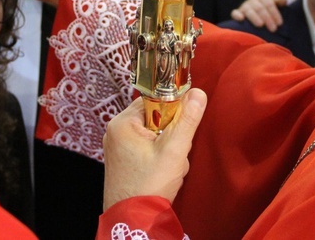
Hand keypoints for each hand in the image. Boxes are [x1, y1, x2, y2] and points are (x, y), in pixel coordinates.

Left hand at [102, 88, 206, 209]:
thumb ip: (187, 120)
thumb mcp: (174, 150)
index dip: (172, 111)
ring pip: (153, 135)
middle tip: (173, 154)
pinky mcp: (122, 161)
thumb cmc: (149, 185)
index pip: (153, 100)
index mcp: (122, 123)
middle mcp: (116, 132)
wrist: (133, 220)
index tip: (180, 127)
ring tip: (168, 168)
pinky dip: (158, 158)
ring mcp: (117, 147)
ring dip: (167, 149)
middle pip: (155, 118)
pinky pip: (146, 149)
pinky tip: (162, 173)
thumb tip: (198, 93)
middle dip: (171, 135)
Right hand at [230, 0, 286, 31]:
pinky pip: (235, 13)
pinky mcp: (237, 12)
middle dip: (267, 18)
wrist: (255, 12)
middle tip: (273, 29)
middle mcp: (252, 0)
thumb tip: (284, 0)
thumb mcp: (274, 4)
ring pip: (249, 11)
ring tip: (260, 25)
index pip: (269, 4)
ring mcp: (244, 6)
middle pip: (260, 8)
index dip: (275, 13)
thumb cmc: (267, 10)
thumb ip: (279, 3)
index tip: (279, 23)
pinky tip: (241, 19)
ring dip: (255, 18)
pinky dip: (237, 15)